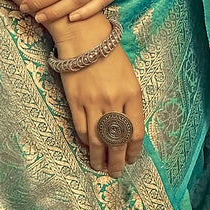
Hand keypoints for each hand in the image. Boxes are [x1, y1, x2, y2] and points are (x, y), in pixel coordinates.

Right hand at [54, 13, 144, 177]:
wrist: (84, 36)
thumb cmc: (109, 54)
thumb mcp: (129, 77)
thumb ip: (129, 103)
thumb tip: (125, 130)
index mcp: (132, 95)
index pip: (135, 133)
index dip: (133, 151)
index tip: (131, 160)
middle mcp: (114, 101)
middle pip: (116, 141)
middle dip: (117, 161)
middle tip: (115, 173)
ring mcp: (93, 102)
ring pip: (97, 140)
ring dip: (98, 157)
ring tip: (99, 167)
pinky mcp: (75, 100)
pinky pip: (81, 128)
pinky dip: (85, 141)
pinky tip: (87, 147)